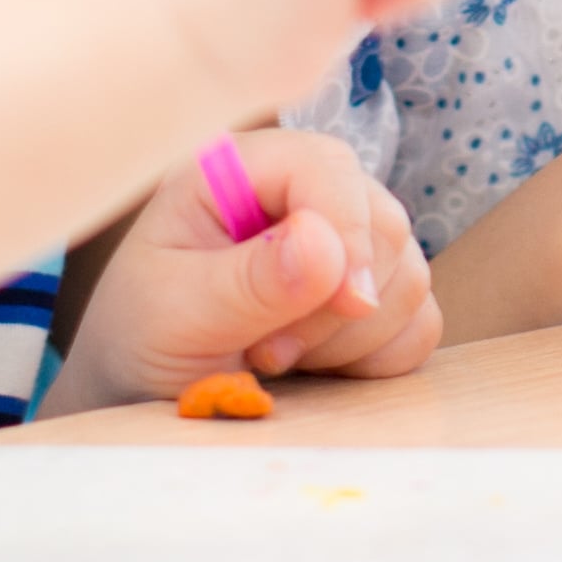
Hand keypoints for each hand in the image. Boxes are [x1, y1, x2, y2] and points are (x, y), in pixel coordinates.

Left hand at [48, 128, 435, 413]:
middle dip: (337, 304)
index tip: (345, 301)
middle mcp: (299, 193)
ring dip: (352, 337)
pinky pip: (421, 321)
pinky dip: (379, 355)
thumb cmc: (140, 339)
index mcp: (239, 170)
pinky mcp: (368, 295)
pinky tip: (317, 367)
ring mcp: (341, 243)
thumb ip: (247, 282)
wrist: (143, 394)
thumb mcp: (174, 314)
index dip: (347, 230)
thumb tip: (326, 244)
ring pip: (411, 276)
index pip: (328, 167)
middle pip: (384, 223)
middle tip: (267, 347)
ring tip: (274, 355)